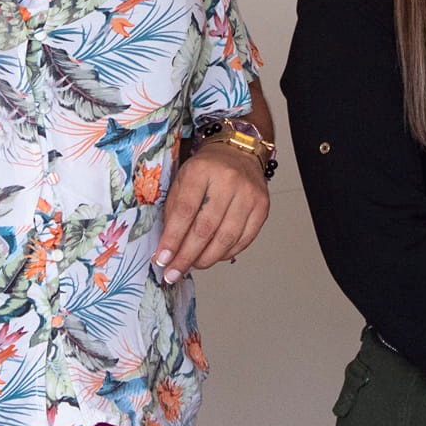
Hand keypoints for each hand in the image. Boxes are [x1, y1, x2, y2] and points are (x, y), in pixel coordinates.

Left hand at [153, 142, 269, 282]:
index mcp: (201, 170)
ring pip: (226, 238)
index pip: (185, 211)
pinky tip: (213, 257)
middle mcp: (228, 180)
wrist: (238, 152)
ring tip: (192, 266)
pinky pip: (244, 239)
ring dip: (206, 258)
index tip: (163, 259)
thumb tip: (167, 248)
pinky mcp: (262, 206)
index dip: (172, 239)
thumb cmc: (206, 169)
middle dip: (187, 256)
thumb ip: (174, 211)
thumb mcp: (182, 180)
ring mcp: (248, 194)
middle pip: (206, 228)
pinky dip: (226, 253)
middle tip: (174, 273)